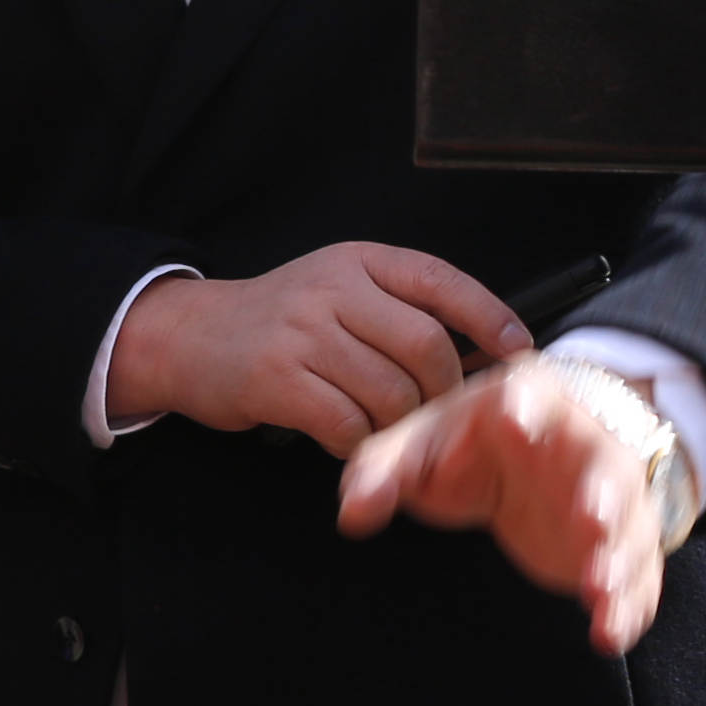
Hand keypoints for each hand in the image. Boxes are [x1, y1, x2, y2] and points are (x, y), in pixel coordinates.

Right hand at [105, 243, 529, 452]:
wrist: (188, 337)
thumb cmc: (279, 323)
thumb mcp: (338, 291)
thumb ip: (398, 309)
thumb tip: (479, 352)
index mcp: (358, 262)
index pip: (441, 282)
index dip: (489, 317)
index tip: (517, 350)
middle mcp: (331, 289)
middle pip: (425, 347)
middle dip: (442, 391)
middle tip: (436, 412)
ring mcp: (302, 334)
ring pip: (390, 392)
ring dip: (399, 425)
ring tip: (386, 429)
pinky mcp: (276, 379)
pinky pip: (346, 424)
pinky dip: (357, 443)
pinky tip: (344, 438)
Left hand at [339, 355, 675, 657]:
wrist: (525, 455)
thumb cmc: (465, 444)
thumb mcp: (416, 448)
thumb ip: (380, 474)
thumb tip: (351, 514)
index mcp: (527, 402)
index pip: (529, 394)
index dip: (522, 407)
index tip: (512, 422)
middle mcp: (584, 445)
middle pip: (605, 466)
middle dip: (602, 495)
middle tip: (592, 520)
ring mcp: (611, 497)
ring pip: (629, 526)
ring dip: (619, 559)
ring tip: (600, 590)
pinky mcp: (620, 543)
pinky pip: (637, 576)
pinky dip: (627, 605)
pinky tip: (609, 634)